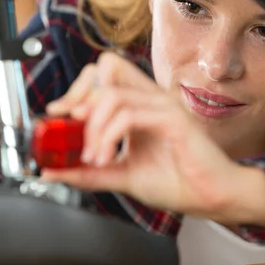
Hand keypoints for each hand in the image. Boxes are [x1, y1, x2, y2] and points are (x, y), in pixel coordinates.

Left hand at [43, 53, 264, 226]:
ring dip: (93, 129)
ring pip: (112, 94)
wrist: (212, 198)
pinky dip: (108, 137)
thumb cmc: (178, 182)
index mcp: (139, 105)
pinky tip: (105, 160)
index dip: (76, 90)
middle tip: (69, 127)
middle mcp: (150, 98)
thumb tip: (51, 171)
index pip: (103, 75)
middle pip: (107, 66)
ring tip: (92, 158)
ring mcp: (162, 104)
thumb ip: (87, 172)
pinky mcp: (172, 118)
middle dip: (80, 95)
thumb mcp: (122, 175)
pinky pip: (129, 115)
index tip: (57, 114)